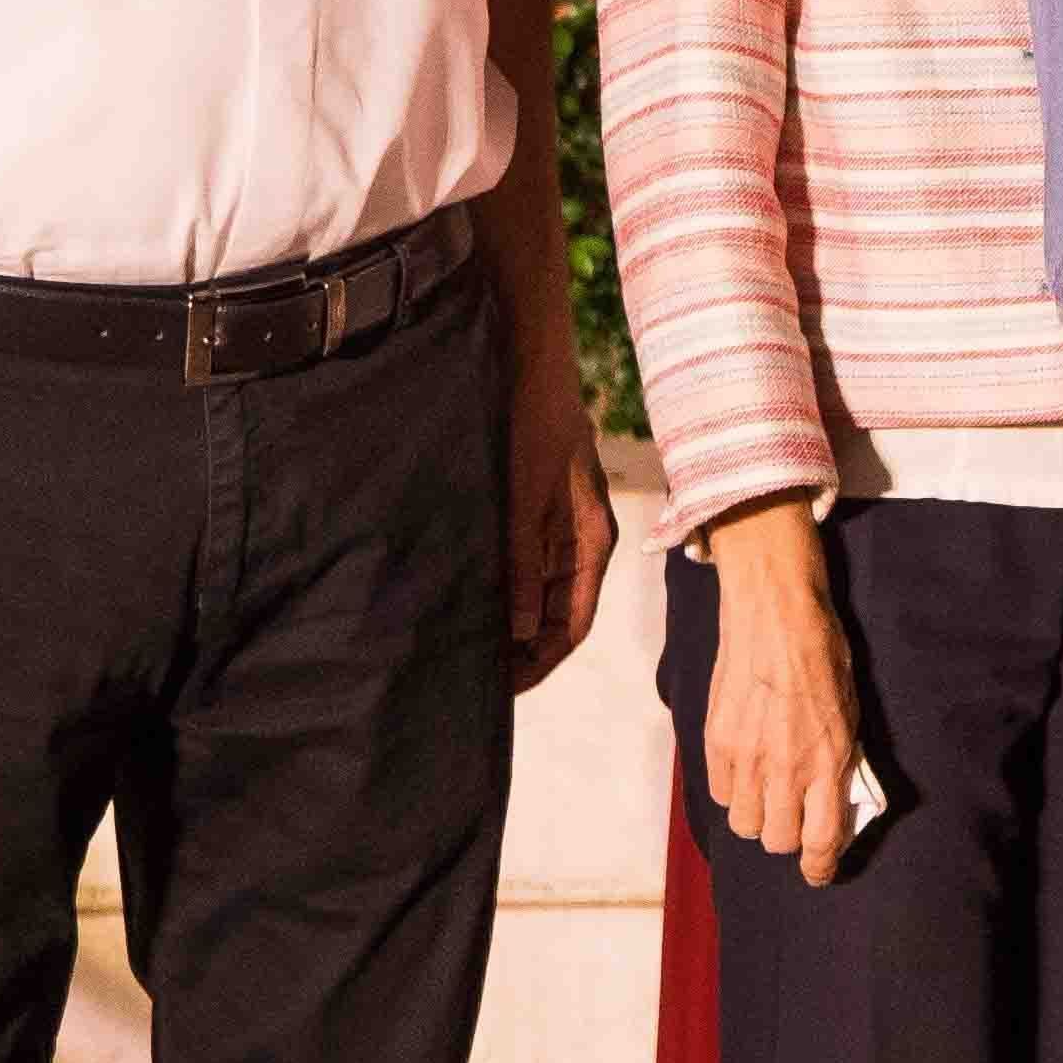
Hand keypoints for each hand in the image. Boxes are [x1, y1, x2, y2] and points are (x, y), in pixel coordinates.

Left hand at [505, 367, 618, 693]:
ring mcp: (561, 529)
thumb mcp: (524, 498)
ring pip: (541, 596)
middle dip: (525, 652)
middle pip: (557, 616)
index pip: (572, 624)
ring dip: (513, 625)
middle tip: (479, 681)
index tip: (505, 691)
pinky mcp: (540, 514)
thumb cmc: (534, 428)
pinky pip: (527, 568)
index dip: (541, 662)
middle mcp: (580, 543)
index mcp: (590, 543)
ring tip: (472, 650)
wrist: (533, 371)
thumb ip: (523, 564)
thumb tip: (520, 631)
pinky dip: (506, 593)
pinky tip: (475, 604)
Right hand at [694, 497, 866, 884]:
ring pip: (744, 824)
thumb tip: (838, 797)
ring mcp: (745, 757)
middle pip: (777, 840)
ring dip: (759, 817)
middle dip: (790, 837)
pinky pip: (721, 793)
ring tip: (768, 795)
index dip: (821, 867)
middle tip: (796, 818)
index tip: (821, 872)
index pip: (821, 840)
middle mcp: (784, 768)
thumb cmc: (823, 652)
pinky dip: (733, 791)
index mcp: (827, 761)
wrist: (775, 612)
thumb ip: (842, 759)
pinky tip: (746, 770)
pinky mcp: (716, 741)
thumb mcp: (850, 710)